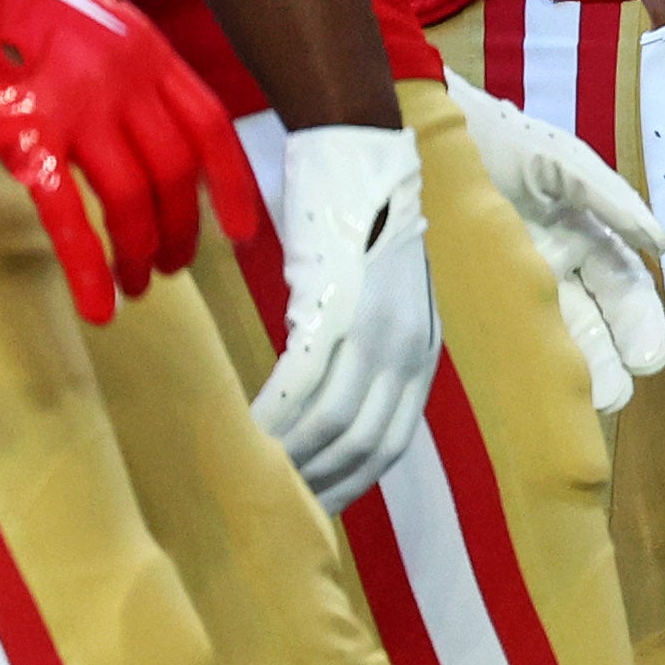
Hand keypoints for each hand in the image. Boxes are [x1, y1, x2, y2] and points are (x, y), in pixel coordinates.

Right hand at [0, 0, 263, 325]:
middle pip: (176, 170)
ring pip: (132, 196)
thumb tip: (154, 124)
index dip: (235, 184)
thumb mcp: (99, 21)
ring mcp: (77, 108)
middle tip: (178, 264)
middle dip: (184, 227)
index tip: (245, 230)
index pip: (212, 128)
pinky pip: (67, 213)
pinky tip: (98, 303)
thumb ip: (132, 70)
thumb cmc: (18, 2)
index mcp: (149, 51)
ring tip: (141, 282)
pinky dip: (87, 265)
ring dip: (142, 249)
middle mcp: (124, 80)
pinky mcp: (25, 136)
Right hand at [253, 124, 439, 508]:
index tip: (310, 510)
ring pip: (330, 421)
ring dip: (287, 456)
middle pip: (361, 444)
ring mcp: (376, 327)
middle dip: (314, 483)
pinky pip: (301, 380)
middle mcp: (408, 346)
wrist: (359, 155)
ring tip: (247, 474)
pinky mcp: (337, 305)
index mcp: (422, 351)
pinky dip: (271, 414)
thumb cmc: (356, 230)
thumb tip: (323, 414)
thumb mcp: (375, 303)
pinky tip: (242, 429)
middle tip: (268, 505)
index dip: (348, 483)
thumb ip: (362, 357)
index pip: (389, 443)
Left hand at [442, 78, 664, 414]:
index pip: (620, 289)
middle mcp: (548, 268)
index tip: (648, 360)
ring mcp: (509, 284)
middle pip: (587, 321)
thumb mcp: (561, 164)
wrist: (425, 133)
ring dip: (569, 368)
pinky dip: (525, 349)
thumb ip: (611, 199)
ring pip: (549, 332)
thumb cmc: (500, 142)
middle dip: (604, 360)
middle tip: (610, 396)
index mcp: (579, 237)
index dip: (637, 323)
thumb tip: (658, 246)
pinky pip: (500, 325)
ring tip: (581, 402)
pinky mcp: (466, 295)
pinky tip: (539, 375)